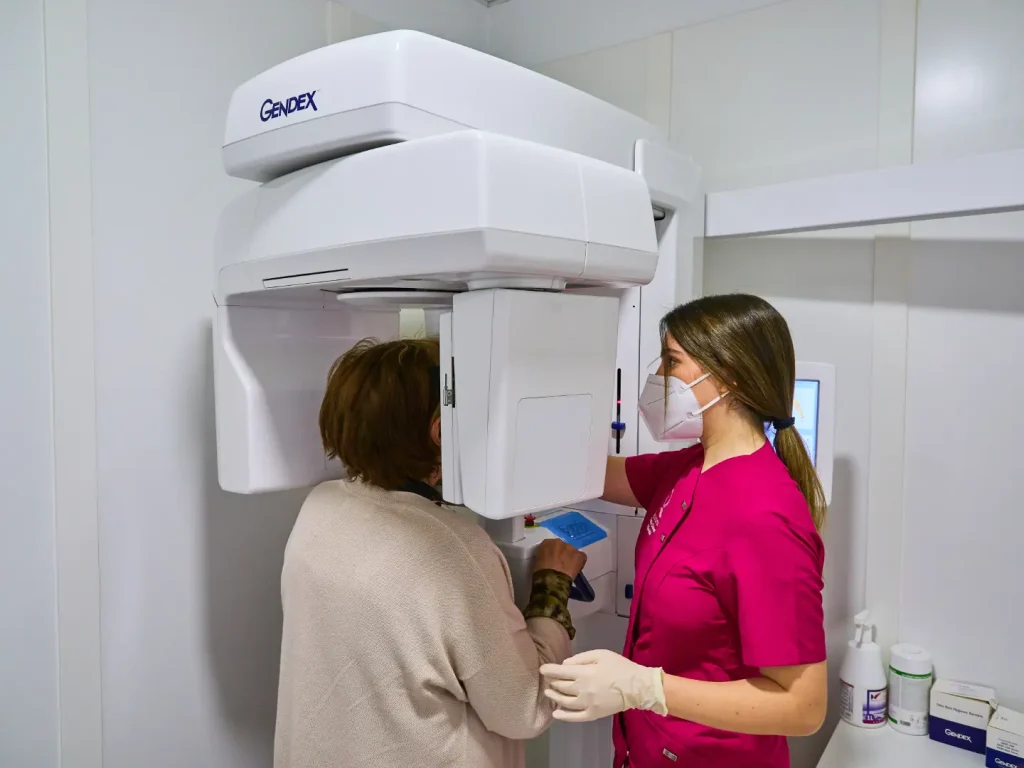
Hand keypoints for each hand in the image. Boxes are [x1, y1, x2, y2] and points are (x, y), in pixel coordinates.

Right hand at [532, 538, 586, 579]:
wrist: (551, 580)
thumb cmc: (540, 573)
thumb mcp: (537, 562)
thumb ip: (543, 557)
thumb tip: (547, 561)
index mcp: (546, 543)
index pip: (551, 546)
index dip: (552, 554)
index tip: (552, 561)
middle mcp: (559, 542)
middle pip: (562, 547)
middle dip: (562, 555)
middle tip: (560, 565)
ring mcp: (570, 548)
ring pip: (571, 552)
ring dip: (570, 558)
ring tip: (567, 569)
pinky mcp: (579, 555)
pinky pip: (581, 557)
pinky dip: (579, 562)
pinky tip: (575, 570)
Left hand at [540, 649, 667, 722]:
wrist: (637, 686)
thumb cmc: (620, 667)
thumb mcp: (601, 654)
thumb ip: (581, 659)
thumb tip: (565, 665)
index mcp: (584, 674)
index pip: (560, 672)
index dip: (549, 670)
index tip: (541, 669)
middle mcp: (582, 690)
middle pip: (561, 686)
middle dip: (552, 682)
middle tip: (548, 679)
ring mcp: (587, 704)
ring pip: (565, 702)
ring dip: (554, 697)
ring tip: (548, 693)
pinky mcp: (593, 714)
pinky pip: (575, 717)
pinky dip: (564, 716)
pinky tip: (556, 713)